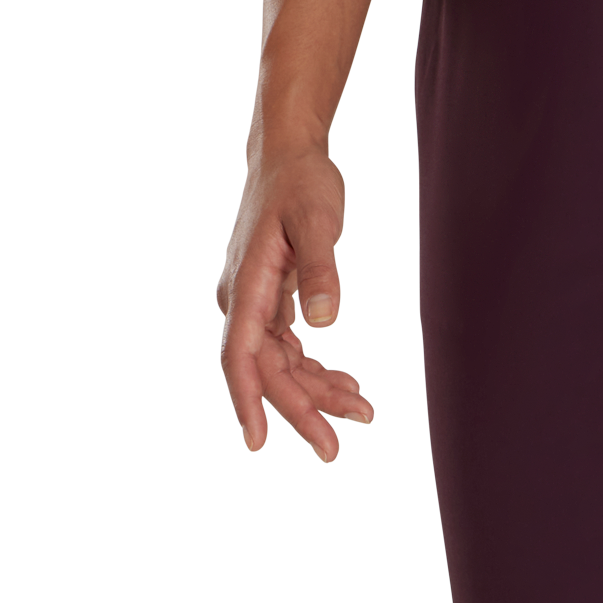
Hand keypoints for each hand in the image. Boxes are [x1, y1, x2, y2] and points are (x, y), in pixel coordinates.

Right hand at [217, 141, 373, 460]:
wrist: (288, 155)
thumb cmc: (300, 182)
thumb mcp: (317, 220)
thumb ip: (320, 269)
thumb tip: (323, 321)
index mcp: (246, 285)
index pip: (241, 356)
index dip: (249, 401)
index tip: (258, 442)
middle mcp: (243, 300)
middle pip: (266, 370)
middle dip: (300, 409)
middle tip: (335, 447)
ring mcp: (255, 303)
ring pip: (281, 365)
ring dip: (316, 392)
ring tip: (360, 410)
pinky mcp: (271, 301)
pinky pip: (288, 349)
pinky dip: (315, 370)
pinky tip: (345, 385)